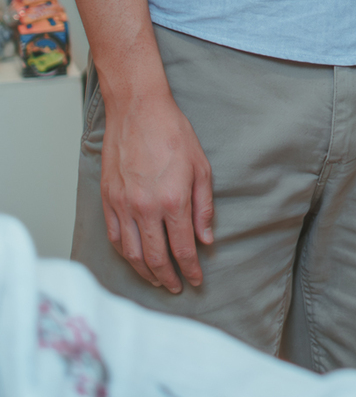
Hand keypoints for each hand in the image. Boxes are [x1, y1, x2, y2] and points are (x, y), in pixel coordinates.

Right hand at [99, 89, 213, 291]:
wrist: (138, 109)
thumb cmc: (172, 132)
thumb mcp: (201, 167)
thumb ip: (204, 207)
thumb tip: (206, 239)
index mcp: (173, 200)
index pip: (183, 248)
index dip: (191, 270)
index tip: (196, 280)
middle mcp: (146, 208)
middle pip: (156, 257)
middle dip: (168, 278)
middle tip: (177, 287)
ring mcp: (123, 205)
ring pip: (132, 253)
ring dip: (145, 272)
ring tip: (156, 280)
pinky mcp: (108, 198)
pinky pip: (114, 236)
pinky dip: (124, 253)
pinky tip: (134, 259)